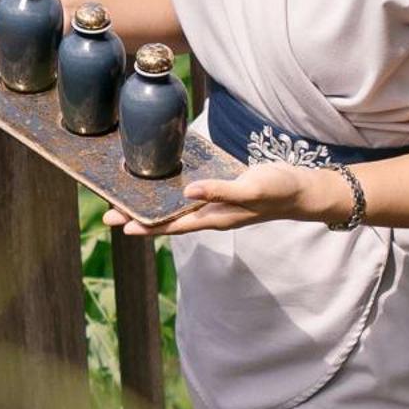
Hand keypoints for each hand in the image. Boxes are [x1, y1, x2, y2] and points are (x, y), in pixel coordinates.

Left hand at [103, 163, 342, 237]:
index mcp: (214, 218)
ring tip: (126, 199)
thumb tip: (188, 192)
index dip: (146, 224)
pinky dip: (172, 191)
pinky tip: (161, 183)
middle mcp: (209, 214)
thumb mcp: (250, 188)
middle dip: (138, 216)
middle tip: (107, 212)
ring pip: (175, 208)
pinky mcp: (219, 192)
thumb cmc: (278, 190)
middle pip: (166, 219)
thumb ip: (220, 191)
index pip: (172, 225)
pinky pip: (188, 195)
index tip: (119, 223)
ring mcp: (214, 205)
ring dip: (152, 204)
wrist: (301, 190)